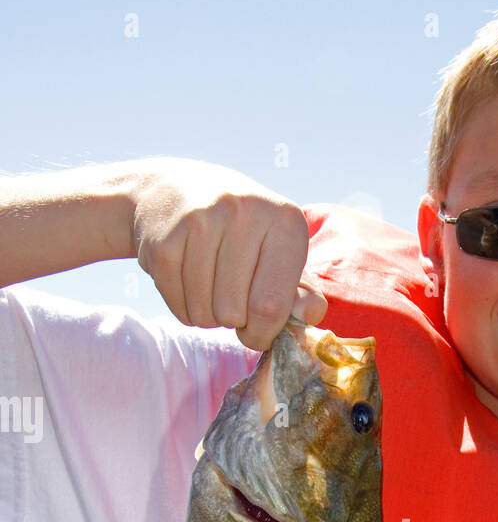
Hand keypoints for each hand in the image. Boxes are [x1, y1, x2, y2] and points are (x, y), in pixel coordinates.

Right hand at [132, 159, 326, 350]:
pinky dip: (183, 308)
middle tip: (231, 297)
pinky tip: (188, 280)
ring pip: (204, 314)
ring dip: (207, 316)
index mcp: (285, 220)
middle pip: (234, 314)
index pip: (272, 306)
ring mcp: (200, 222)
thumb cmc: (242, 233)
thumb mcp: (280, 252)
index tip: (258, 328)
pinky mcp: (164, 239)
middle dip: (233, 322)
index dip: (263, 332)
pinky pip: (177, 306)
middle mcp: (244, 213)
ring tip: (210, 286)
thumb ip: (302, 290)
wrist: (174, 190)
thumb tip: (310, 314)